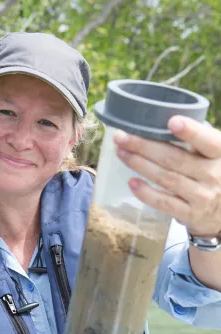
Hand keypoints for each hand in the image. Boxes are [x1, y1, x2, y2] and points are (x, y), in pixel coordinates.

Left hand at [114, 116, 220, 236]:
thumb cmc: (213, 171)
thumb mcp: (213, 153)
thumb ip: (197, 139)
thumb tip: (158, 120)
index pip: (208, 141)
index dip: (191, 132)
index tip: (172, 121)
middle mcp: (214, 175)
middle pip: (175, 159)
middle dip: (144, 146)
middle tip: (121, 137)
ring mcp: (202, 196)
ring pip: (166, 178)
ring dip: (140, 165)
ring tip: (121, 153)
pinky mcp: (190, 213)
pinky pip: (164, 202)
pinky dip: (146, 192)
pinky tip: (132, 182)